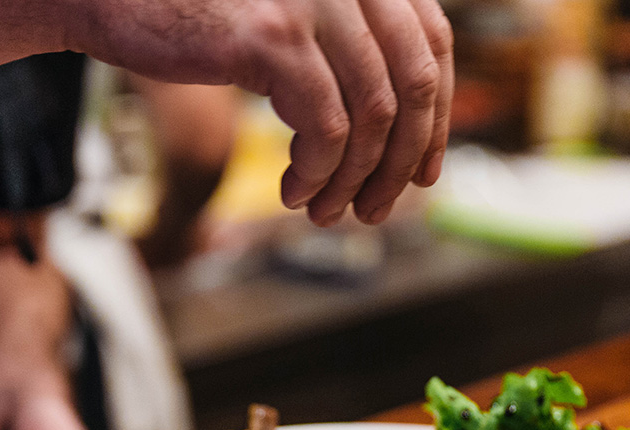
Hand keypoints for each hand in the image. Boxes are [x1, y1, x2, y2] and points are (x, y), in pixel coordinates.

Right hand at [67, 0, 452, 225]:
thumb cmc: (193, 11)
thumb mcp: (286, 21)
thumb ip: (342, 50)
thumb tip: (401, 133)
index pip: (431, 45)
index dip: (436, 117)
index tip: (423, 171)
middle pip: (412, 84)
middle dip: (402, 161)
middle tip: (374, 209)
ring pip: (373, 117)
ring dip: (354, 180)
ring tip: (323, 211)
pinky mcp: (275, 35)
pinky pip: (326, 128)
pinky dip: (318, 173)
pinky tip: (294, 191)